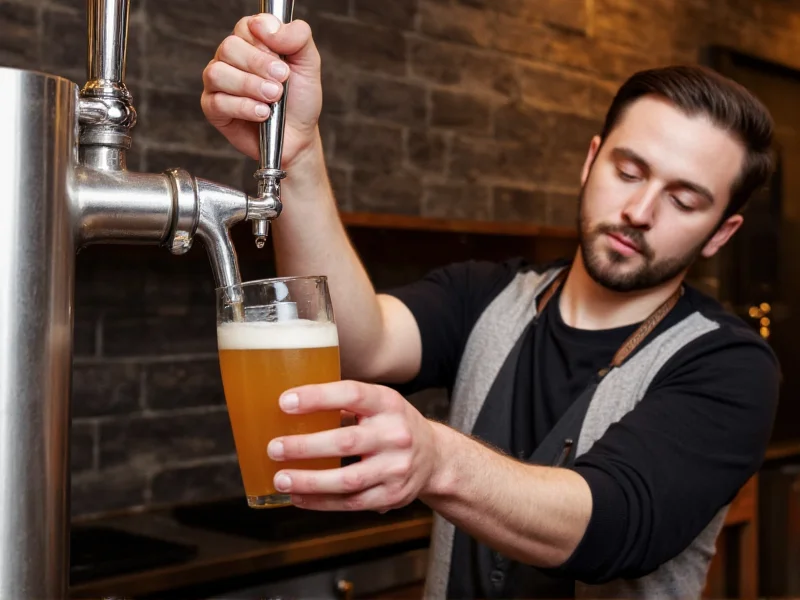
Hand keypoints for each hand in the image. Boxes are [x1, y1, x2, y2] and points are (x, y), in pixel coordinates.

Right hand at [201, 13, 322, 163]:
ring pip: (218, 73)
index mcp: (250, 41)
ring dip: (250, 87)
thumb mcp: (308, 63)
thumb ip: (297, 36)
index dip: (264, 44)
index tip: (284, 63)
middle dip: (259, 66)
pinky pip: (218, 102)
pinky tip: (262, 113)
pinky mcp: (213, 108)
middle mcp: (229, 58)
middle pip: (229, 47)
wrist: (299, 135)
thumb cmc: (299, 99)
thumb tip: (266, 27)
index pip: (245, 27)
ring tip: (273, 99)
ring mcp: (218, 83)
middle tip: (281, 83)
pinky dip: (244, 108)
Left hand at [267, 381, 438, 511]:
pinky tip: (298, 497)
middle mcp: (396, 434)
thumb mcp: (378, 403)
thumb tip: (289, 406)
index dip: (317, 397)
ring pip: (347, 480)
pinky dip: (320, 502)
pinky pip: (350, 503)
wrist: (435, 457)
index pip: (352, 394)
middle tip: (274, 448)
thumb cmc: (393, 424)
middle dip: (304, 447)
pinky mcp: (391, 496)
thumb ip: (343, 404)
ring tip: (281, 479)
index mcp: (388, 403)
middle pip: (345, 442)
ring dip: (309, 481)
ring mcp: (396, 468)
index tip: (285, 402)